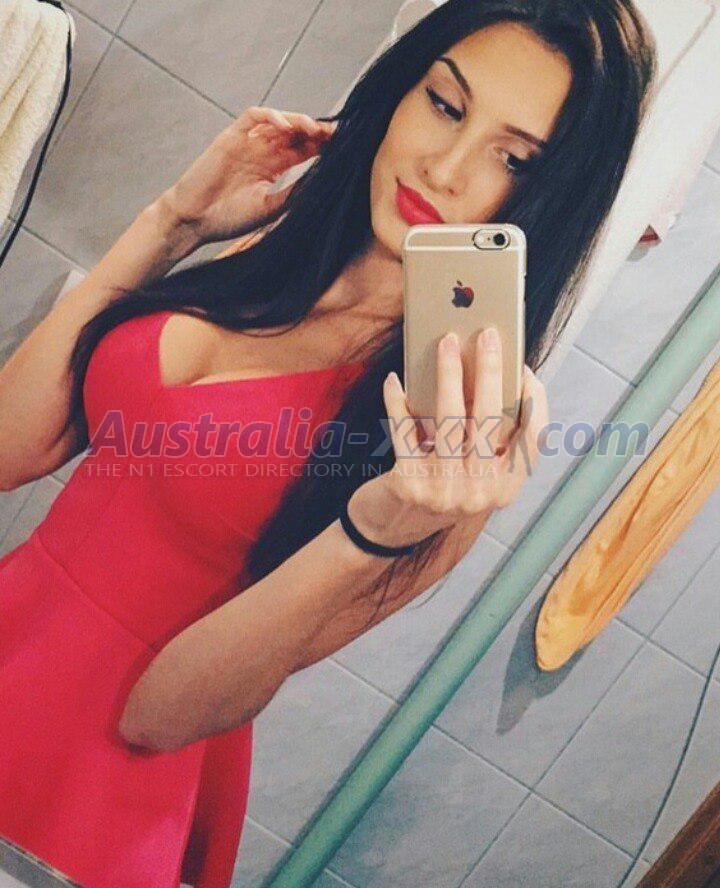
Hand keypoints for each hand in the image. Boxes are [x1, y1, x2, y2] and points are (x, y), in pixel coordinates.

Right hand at [160, 105, 336, 244]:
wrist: (196, 221)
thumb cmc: (231, 218)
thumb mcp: (272, 207)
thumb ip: (296, 191)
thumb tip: (325, 180)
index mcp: (274, 168)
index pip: (303, 149)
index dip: (322, 146)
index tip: (343, 147)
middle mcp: (262, 152)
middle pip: (294, 132)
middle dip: (315, 131)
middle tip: (335, 134)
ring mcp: (247, 142)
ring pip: (277, 121)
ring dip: (297, 121)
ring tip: (314, 128)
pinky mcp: (231, 137)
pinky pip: (252, 117)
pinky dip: (270, 116)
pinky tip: (285, 125)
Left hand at [348, 327, 548, 547]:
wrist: (388, 532)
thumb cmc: (436, 489)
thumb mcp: (471, 473)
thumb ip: (485, 439)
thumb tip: (489, 375)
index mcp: (505, 489)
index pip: (534, 438)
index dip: (535, 400)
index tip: (525, 368)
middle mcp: (481, 492)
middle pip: (492, 419)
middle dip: (490, 370)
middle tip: (486, 334)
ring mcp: (445, 490)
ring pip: (451, 419)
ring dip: (448, 373)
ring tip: (444, 342)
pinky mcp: (410, 484)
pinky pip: (404, 430)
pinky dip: (398, 401)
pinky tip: (395, 381)